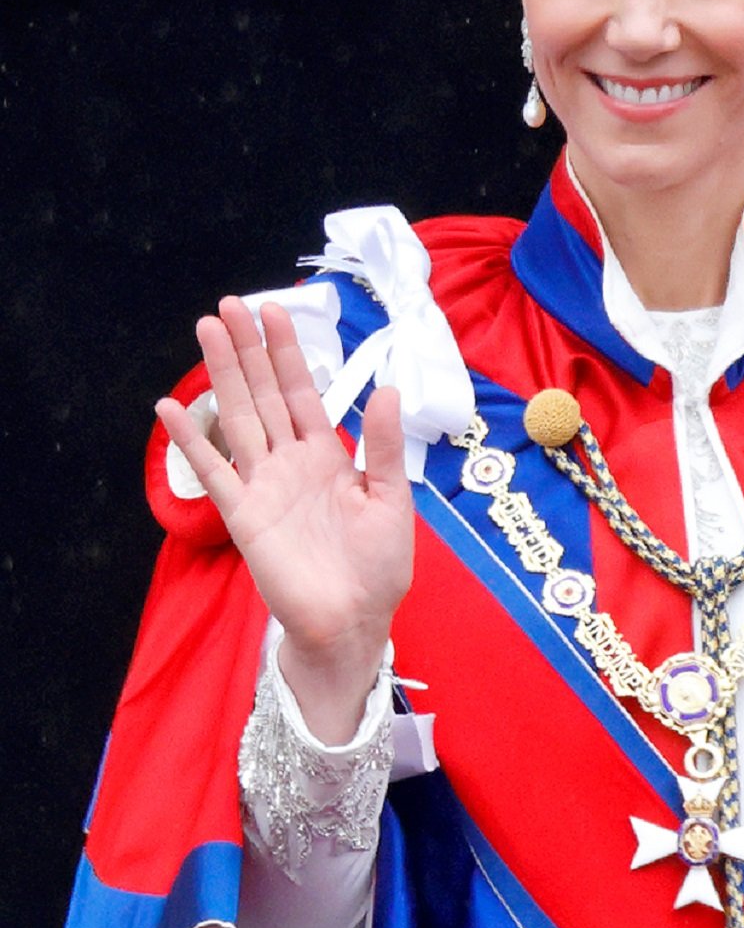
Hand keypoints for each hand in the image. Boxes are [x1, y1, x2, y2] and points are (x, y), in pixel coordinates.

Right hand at [156, 297, 413, 739]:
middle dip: (247, 350)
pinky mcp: (243, 515)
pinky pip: (212, 471)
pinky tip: (168, 408)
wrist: (355, 622)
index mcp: (326, 457)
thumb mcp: (392, 499)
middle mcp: (289, 463)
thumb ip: (384, 446)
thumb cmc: (378, 568)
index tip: (273, 311)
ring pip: (237, 418)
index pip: (300, 392)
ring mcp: (262, 486)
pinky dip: (190, 440)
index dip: (286, 353)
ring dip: (221, 376)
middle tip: (228, 305)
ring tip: (204, 330)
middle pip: (263, 395)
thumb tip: (386, 388)